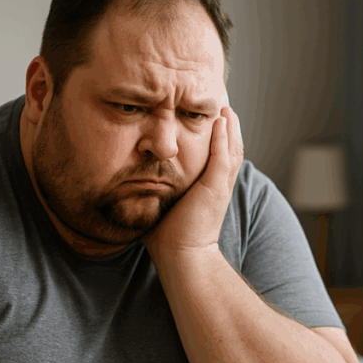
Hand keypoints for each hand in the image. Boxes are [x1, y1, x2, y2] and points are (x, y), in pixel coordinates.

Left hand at [143, 101, 243, 262]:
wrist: (182, 257)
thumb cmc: (166, 236)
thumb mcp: (162, 203)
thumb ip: (154, 189)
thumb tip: (131, 180)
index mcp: (209, 188)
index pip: (218, 156)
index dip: (218, 138)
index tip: (211, 120)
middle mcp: (219, 185)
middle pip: (230, 148)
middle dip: (229, 126)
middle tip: (224, 105)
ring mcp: (219, 185)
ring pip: (231, 148)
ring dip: (230, 127)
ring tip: (226, 108)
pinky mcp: (216, 187)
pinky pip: (223, 156)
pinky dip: (223, 138)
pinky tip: (220, 121)